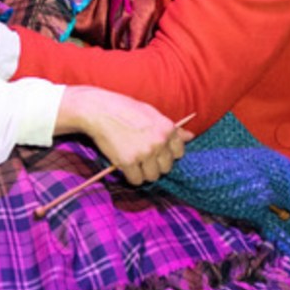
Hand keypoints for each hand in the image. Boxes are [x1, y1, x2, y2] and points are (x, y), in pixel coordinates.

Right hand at [58, 85, 190, 184]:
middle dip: (155, 165)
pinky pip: (136, 180)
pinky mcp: (128, 161)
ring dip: (143, 173)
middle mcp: (159, 141)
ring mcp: (144, 152)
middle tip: (141, 157)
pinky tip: (124, 165)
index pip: (178, 154)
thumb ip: (171, 128)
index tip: (155, 151)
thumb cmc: (125, 110)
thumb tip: (190, 136)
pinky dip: (130, 177)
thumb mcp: (152, 113)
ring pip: (152, 176)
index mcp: (167, 128)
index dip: (166, 154)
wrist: (98, 110)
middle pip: (166, 168)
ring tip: (133, 161)